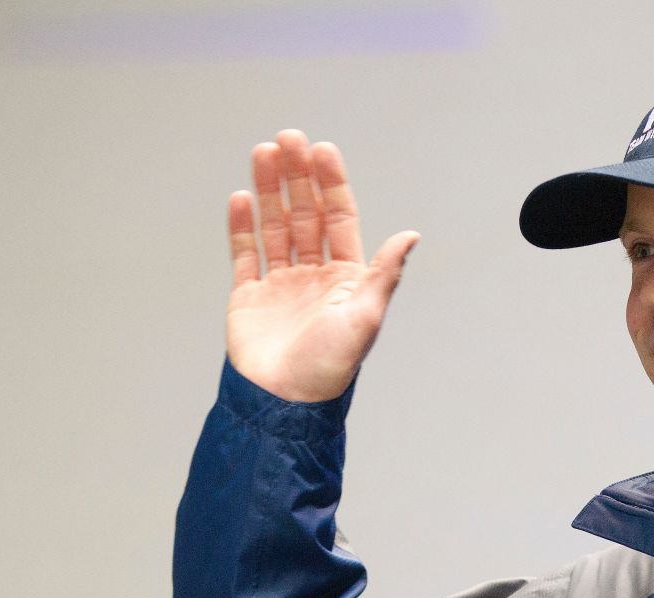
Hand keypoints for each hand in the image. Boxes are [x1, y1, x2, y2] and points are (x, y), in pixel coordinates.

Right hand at [225, 129, 418, 401]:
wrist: (284, 403)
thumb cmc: (330, 367)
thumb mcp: (365, 317)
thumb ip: (384, 274)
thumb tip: (411, 236)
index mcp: (347, 279)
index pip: (338, 219)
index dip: (331, 183)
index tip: (322, 149)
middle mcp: (315, 277)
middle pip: (306, 214)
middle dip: (297, 176)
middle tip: (288, 138)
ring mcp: (281, 285)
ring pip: (275, 226)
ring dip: (269, 190)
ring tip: (263, 152)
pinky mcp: (249, 297)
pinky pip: (245, 254)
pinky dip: (242, 225)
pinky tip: (241, 196)